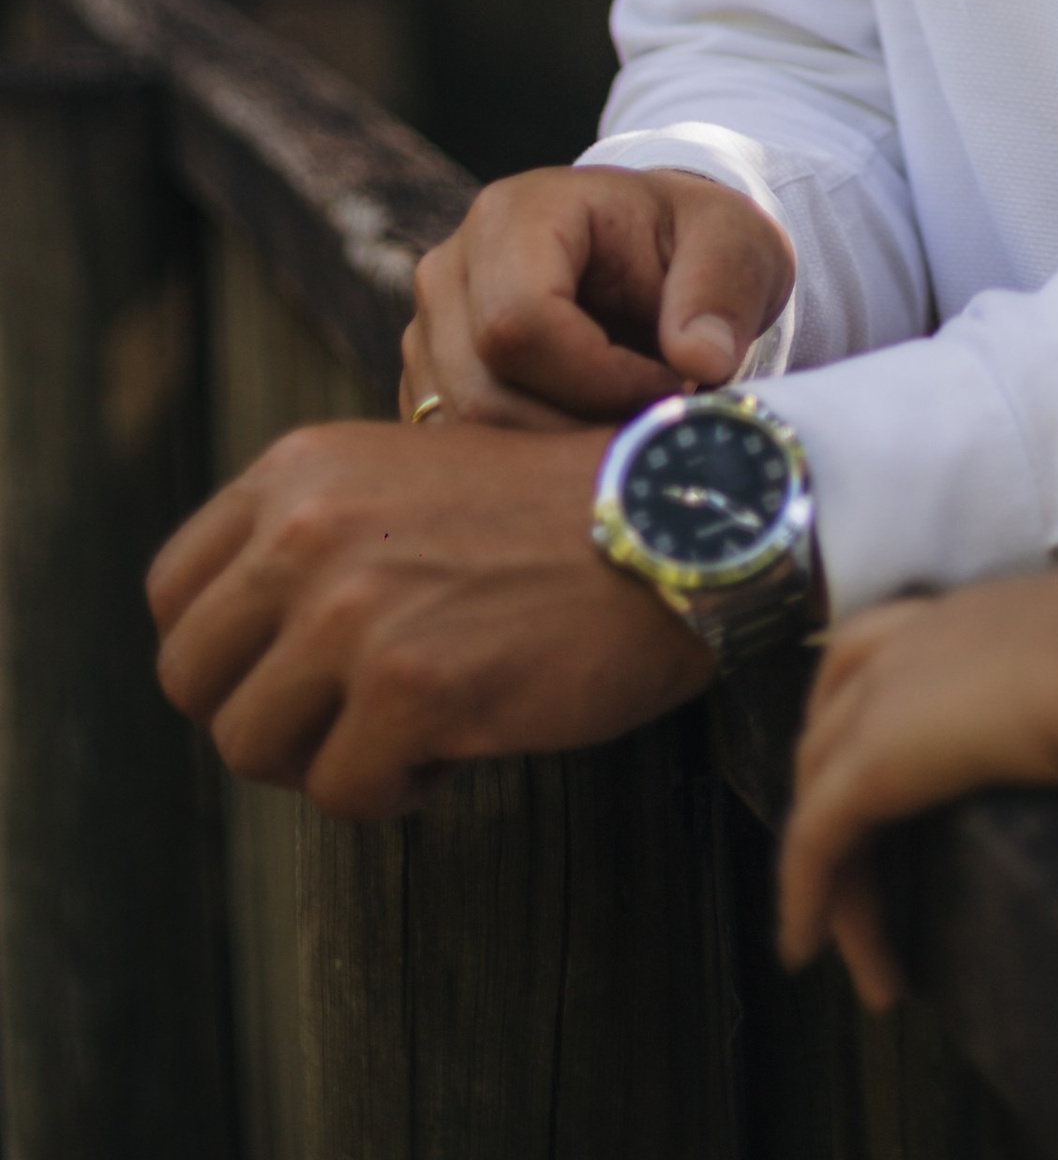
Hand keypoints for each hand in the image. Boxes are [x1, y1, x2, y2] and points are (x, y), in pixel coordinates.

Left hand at [148, 417, 712, 816]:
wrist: (677, 523)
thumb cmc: (553, 514)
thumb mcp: (407, 475)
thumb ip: (314, 532)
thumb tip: (231, 646)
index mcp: (301, 470)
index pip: (174, 592)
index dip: (221, 651)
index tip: (287, 671)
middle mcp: (308, 530)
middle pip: (192, 679)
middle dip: (263, 715)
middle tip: (344, 718)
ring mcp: (354, 612)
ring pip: (252, 746)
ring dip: (323, 758)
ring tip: (403, 732)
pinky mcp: (411, 688)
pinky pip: (344, 793)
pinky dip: (394, 792)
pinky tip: (453, 750)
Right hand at [401, 162, 795, 428]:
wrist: (655, 255)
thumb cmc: (690, 243)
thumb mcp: (733, 243)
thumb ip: (720, 292)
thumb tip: (703, 361)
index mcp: (514, 216)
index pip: (521, 323)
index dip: (600, 378)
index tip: (670, 387)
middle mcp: (450, 271)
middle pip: (486, 393)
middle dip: (580, 429)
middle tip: (654, 428)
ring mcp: (429, 334)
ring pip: (468, 436)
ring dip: (555, 456)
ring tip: (627, 429)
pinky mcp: (429, 388)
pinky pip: (464, 456)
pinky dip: (530, 467)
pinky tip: (588, 443)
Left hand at [778, 581, 1057, 1005]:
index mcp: (984, 614)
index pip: (894, 656)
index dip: (875, 719)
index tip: (887, 783)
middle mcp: (922, 639)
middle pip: (839, 726)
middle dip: (835, 805)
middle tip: (858, 884)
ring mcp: (888, 693)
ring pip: (821, 789)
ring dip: (828, 871)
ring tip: (842, 947)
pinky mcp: (873, 761)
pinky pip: (814, 837)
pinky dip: (803, 891)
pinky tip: (805, 944)